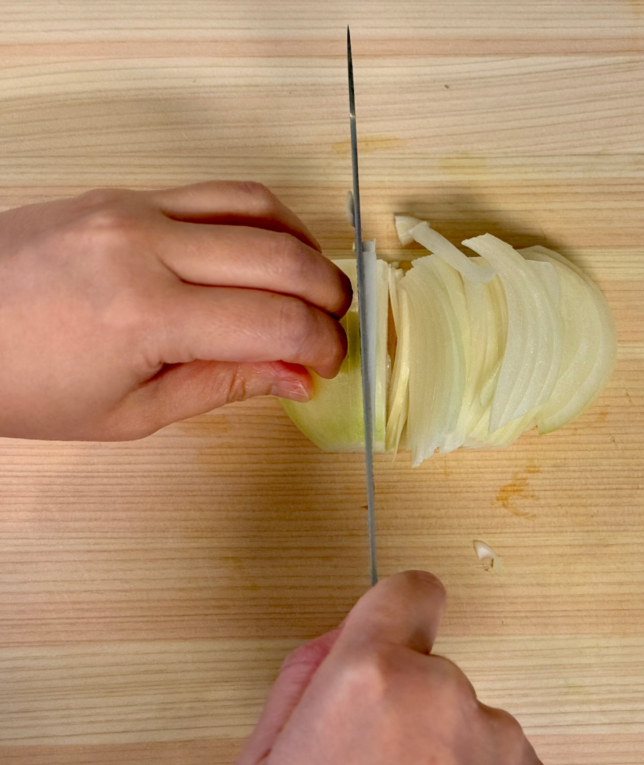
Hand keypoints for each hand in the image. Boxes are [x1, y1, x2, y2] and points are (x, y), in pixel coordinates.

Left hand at [0, 182, 350, 440]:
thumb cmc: (24, 383)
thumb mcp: (129, 413)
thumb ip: (225, 386)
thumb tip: (299, 377)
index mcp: (144, 316)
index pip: (276, 321)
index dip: (322, 345)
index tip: (329, 365)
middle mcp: (143, 246)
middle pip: (283, 257)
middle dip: (329, 297)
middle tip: (333, 329)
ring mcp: (132, 208)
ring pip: (258, 206)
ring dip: (306, 246)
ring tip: (314, 285)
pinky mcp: (122, 192)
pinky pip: (216, 193)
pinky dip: (262, 220)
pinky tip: (269, 252)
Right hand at [236, 571, 543, 764]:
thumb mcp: (267, 759)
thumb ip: (303, 681)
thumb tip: (338, 641)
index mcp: (368, 677)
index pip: (410, 592)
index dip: (398, 610)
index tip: (400, 622)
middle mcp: (442, 696)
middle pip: (433, 671)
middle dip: (409, 706)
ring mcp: (494, 744)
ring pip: (470, 723)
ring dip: (445, 752)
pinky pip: (498, 761)